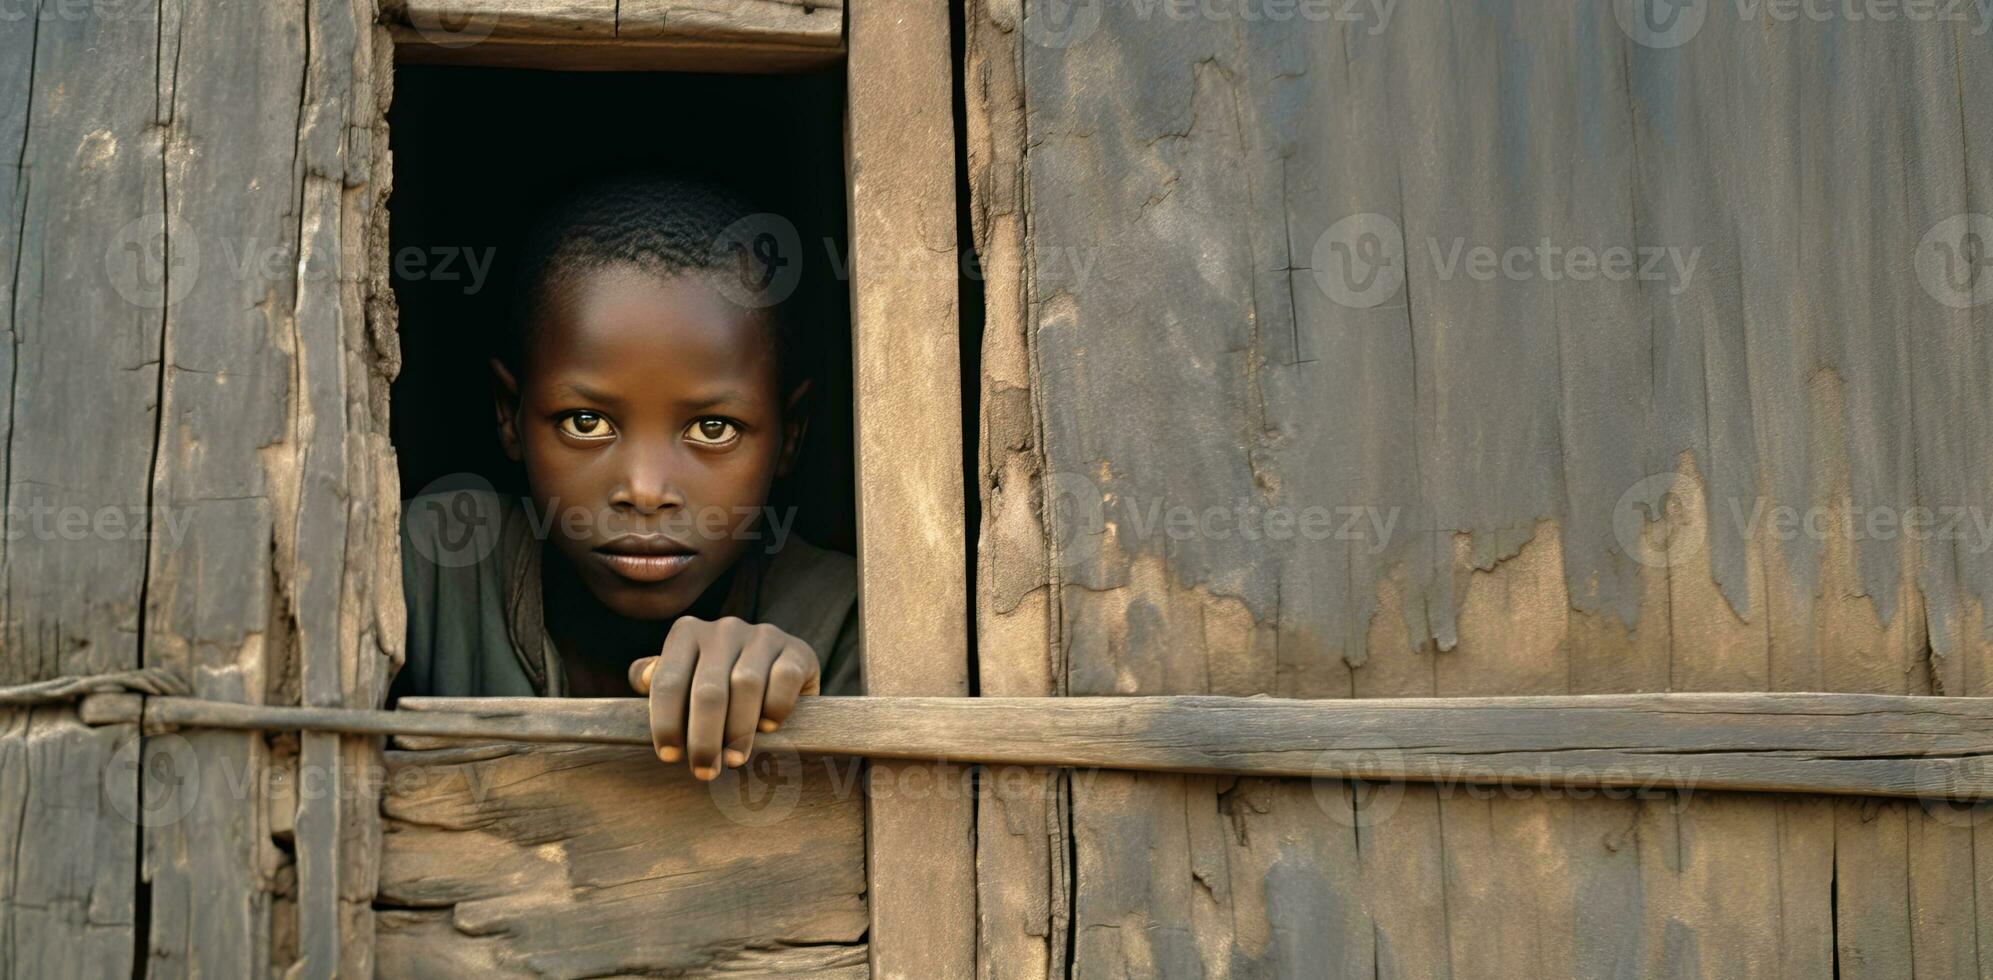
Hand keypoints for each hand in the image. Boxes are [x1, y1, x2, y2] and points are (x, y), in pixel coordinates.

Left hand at [627, 616, 820, 779]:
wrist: (779, 672)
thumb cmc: (720, 684)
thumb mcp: (685, 678)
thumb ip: (658, 679)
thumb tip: (643, 678)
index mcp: (687, 632)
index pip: (668, 681)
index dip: (666, 723)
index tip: (670, 757)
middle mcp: (724, 628)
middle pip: (708, 690)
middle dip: (704, 738)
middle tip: (705, 771)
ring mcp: (764, 636)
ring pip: (747, 686)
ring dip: (739, 731)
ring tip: (734, 760)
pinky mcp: (797, 650)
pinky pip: (784, 681)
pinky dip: (774, 709)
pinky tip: (767, 728)